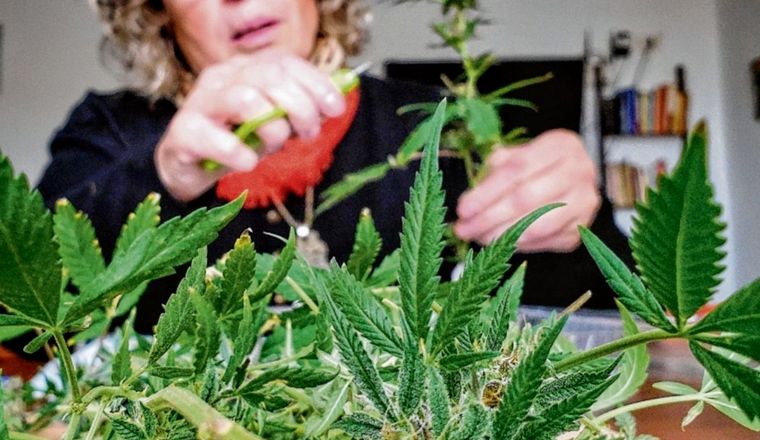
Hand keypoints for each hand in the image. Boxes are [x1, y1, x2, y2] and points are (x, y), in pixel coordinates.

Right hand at [155, 49, 345, 201]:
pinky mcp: (185, 132)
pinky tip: (248, 162)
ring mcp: (201, 102)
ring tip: (276, 146)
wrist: (189, 167)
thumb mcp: (273, 123)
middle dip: (300, 107)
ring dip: (273, 128)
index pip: (285, 63)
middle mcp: (222, 77)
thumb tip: (332, 105)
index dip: (316, 84)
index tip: (336, 109)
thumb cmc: (235, 140)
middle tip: (308, 133)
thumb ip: (299, 112)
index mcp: (245, 69)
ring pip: (245, 99)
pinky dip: (240, 153)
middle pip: (270, 77)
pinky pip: (218, 139)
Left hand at [454, 129, 600, 251]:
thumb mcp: (517, 156)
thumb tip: (468, 204)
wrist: (577, 175)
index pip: (517, 169)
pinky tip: (499, 243)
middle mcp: (579, 171)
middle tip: (464, 230)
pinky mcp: (582, 227)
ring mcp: (585, 202)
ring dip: (502, 235)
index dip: (486, 192)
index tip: (462, 209)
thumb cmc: (539, 164)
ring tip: (478, 238)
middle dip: (489, 218)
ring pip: (538, 225)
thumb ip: (493, 173)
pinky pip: (546, 241)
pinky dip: (519, 245)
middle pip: (526, 198)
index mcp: (560, 145)